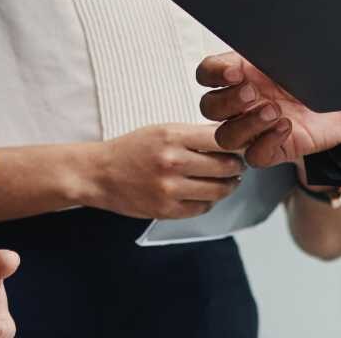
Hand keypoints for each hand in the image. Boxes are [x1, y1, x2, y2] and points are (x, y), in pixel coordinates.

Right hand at [90, 123, 246, 219]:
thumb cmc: (132, 149)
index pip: (221, 139)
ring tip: (229, 181)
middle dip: (237, 167)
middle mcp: (172, 162)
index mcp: (172, 136)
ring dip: (229, 186)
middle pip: (225, 166)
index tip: (241, 146)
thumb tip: (229, 137)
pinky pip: (202, 208)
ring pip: (218, 190)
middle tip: (238, 166)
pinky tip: (206, 194)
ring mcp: (169, 188)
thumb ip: (194, 134)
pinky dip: (209, 202)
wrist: (100, 174)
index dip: (237, 144)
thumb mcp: (162, 130)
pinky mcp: (166, 210)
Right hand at [197, 52, 340, 167]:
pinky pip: (254, 157)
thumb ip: (277, 41)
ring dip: (246, 125)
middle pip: (210, 107)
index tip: (234, 71)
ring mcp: (257, 128)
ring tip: (274, 111)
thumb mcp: (300, 50)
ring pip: (226, 137)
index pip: (207, 73)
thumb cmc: (322, 73)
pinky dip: (266, 143)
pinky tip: (286, 126)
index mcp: (243, 73)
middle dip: (227, 101)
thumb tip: (267, 20)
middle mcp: (244, 102)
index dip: (213, 73)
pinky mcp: (274, 149)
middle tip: (252, 92)